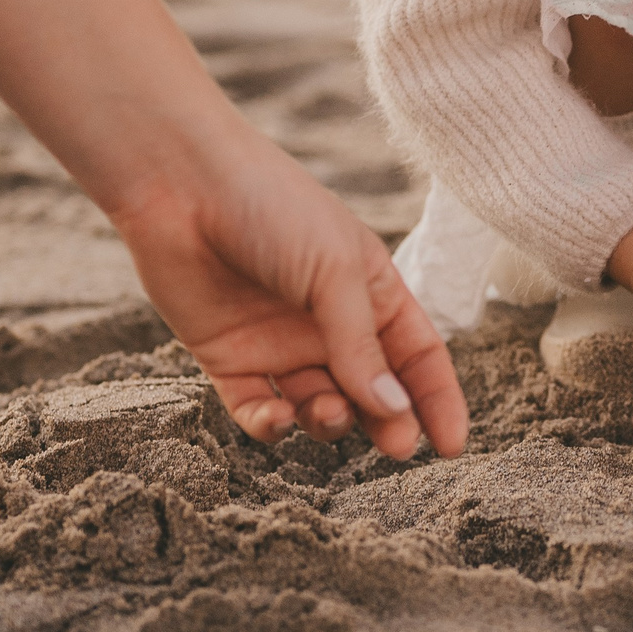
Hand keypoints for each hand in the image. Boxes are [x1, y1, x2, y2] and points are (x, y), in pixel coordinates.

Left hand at [106, 131, 467, 459]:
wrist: (182, 184)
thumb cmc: (272, 209)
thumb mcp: (334, 272)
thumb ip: (361, 346)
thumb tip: (395, 411)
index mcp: (369, 291)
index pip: (417, 355)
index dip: (438, 400)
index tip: (451, 445)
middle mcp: (328, 323)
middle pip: (372, 391)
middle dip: (388, 422)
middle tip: (396, 447)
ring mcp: (278, 344)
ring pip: (318, 408)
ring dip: (331, 421)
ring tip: (328, 410)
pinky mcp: (227, 359)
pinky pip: (256, 411)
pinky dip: (270, 426)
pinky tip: (278, 418)